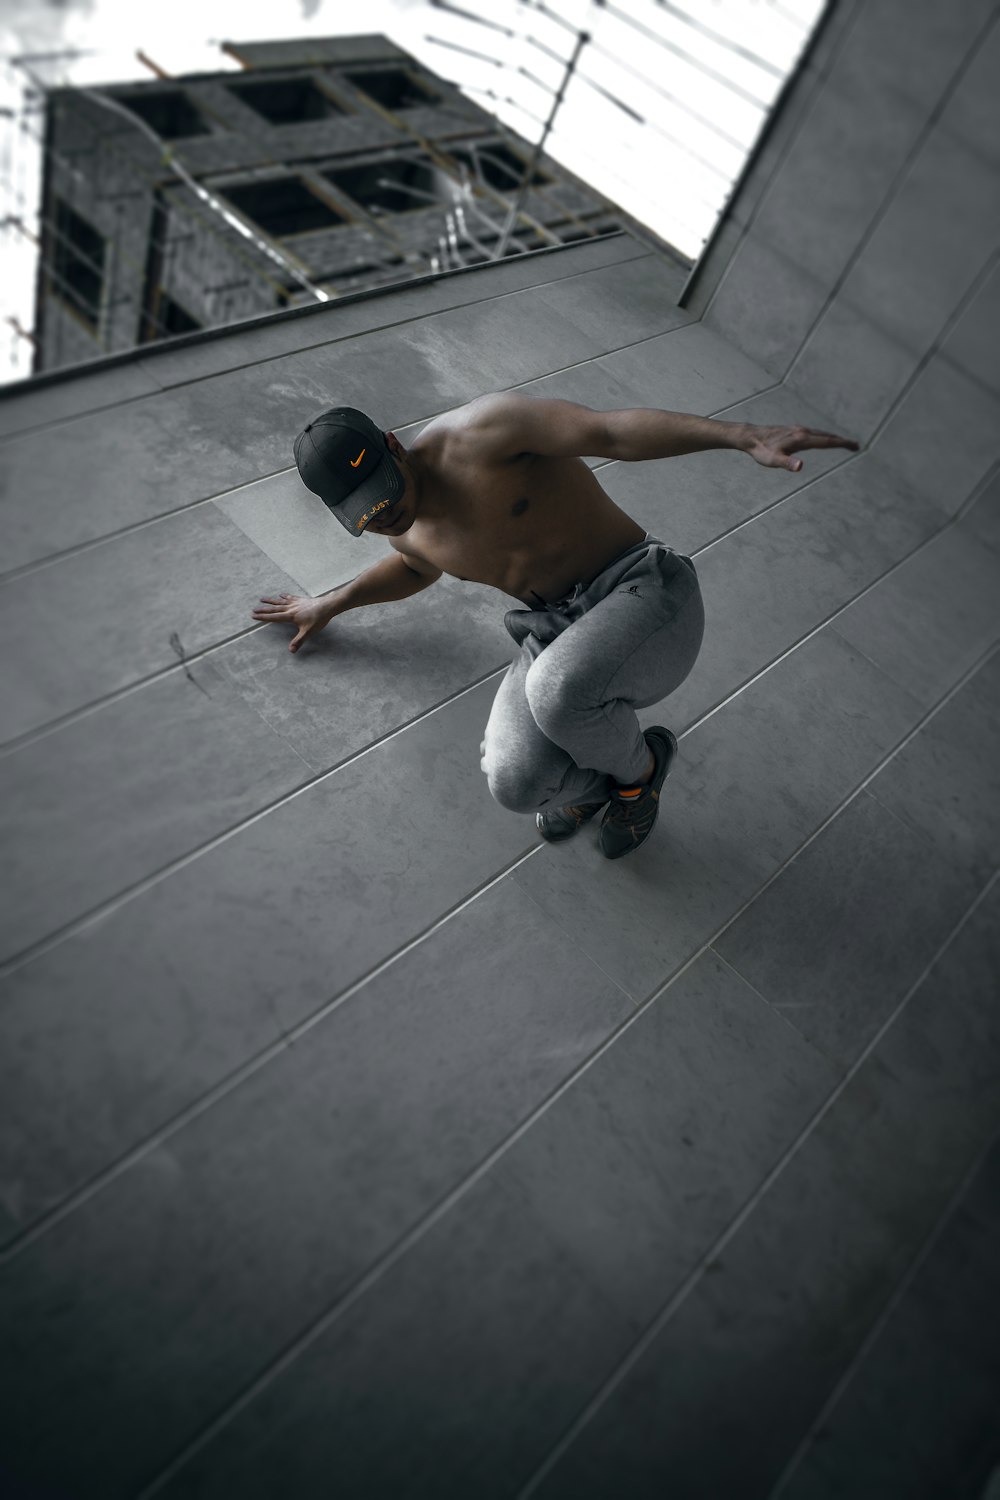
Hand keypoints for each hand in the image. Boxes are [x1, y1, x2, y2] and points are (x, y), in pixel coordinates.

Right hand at [252, 592, 332, 652]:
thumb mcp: (308, 632)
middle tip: (253, 609)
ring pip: (280, 602)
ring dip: (270, 601)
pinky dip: (284, 596)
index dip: (263, 617)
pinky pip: (290, 598)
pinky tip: (281, 595)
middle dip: (263, 610)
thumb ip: (299, 641)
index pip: (274, 617)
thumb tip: (291, 651)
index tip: (254, 616)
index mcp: (290, 616)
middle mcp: (290, 608)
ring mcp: (295, 603)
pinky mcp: (301, 600)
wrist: (327, 606)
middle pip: (274, 609)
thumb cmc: (318, 619)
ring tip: (261, 599)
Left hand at [744, 423, 858, 472]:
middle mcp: (803, 431)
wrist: (751, 437)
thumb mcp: (773, 460)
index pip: (826, 441)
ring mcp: (799, 430)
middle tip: (856, 446)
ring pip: (821, 433)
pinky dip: (824, 436)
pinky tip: (822, 440)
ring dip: (834, 438)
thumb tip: (800, 466)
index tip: (854, 446)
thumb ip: (787, 463)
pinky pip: (814, 433)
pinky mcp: (794, 430)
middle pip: (827, 436)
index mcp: (802, 439)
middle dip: (842, 441)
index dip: (842, 443)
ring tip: (843, 443)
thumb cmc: (761, 451)